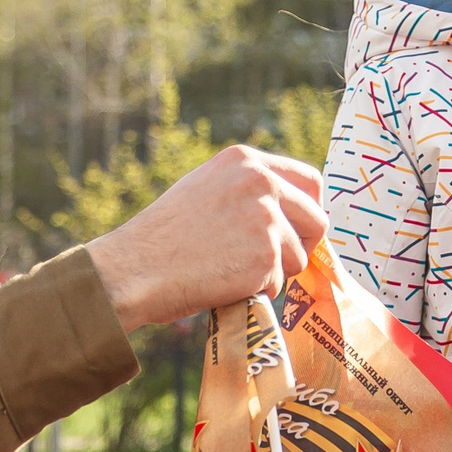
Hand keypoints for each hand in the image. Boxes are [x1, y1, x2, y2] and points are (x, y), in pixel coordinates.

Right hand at [89, 146, 325, 330]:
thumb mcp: (205, 190)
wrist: (136, 268)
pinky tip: (223, 283)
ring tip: (231, 271)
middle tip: (268, 262)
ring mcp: (265, 218)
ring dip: (274, 272)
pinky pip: (279, 283)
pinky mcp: (265, 255)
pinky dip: (257, 291)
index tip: (299, 230)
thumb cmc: (163, 237)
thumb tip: (289, 211)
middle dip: (299, 246)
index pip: (309, 181)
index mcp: (245, 160)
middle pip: (316, 221)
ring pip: (299, 257)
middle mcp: (261, 182)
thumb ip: (246, 191)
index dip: (308, 211)